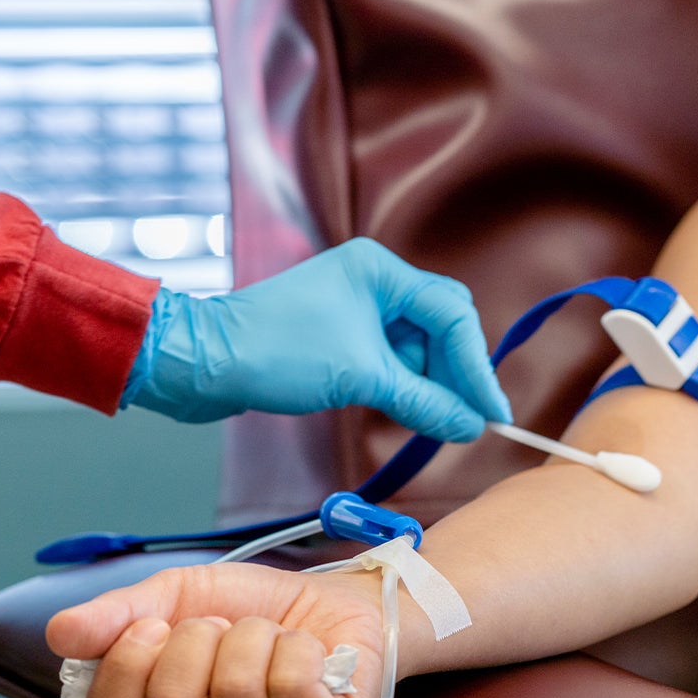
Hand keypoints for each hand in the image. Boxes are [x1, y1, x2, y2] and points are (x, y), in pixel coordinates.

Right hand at [47, 563, 385, 697]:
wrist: (332, 601)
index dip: (127, 664)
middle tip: (224, 631)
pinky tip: (306, 655)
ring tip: (266, 640)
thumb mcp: (174, 599)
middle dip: (200, 637)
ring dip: (253, 637)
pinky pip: (292, 687)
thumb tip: (60, 634)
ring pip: (236, 689)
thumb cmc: (251, 611)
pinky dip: (297, 648)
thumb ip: (116, 617)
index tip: (155, 626)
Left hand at [124, 237, 512, 438]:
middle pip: (441, 326)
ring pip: (418, 347)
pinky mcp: (342, 333)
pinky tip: (413, 411)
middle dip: (457, 372)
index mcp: (382, 271)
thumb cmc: (276, 353)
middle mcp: (375, 281)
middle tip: (473, 419)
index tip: (493, 411)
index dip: (477, 366)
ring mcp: (358, 306)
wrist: (204, 363)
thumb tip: (471, 425)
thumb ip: (424, 401)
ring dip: (431, 383)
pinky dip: (405, 385)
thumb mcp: (361, 378)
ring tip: (442, 423)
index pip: (452, 314)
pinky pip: (391, 358)